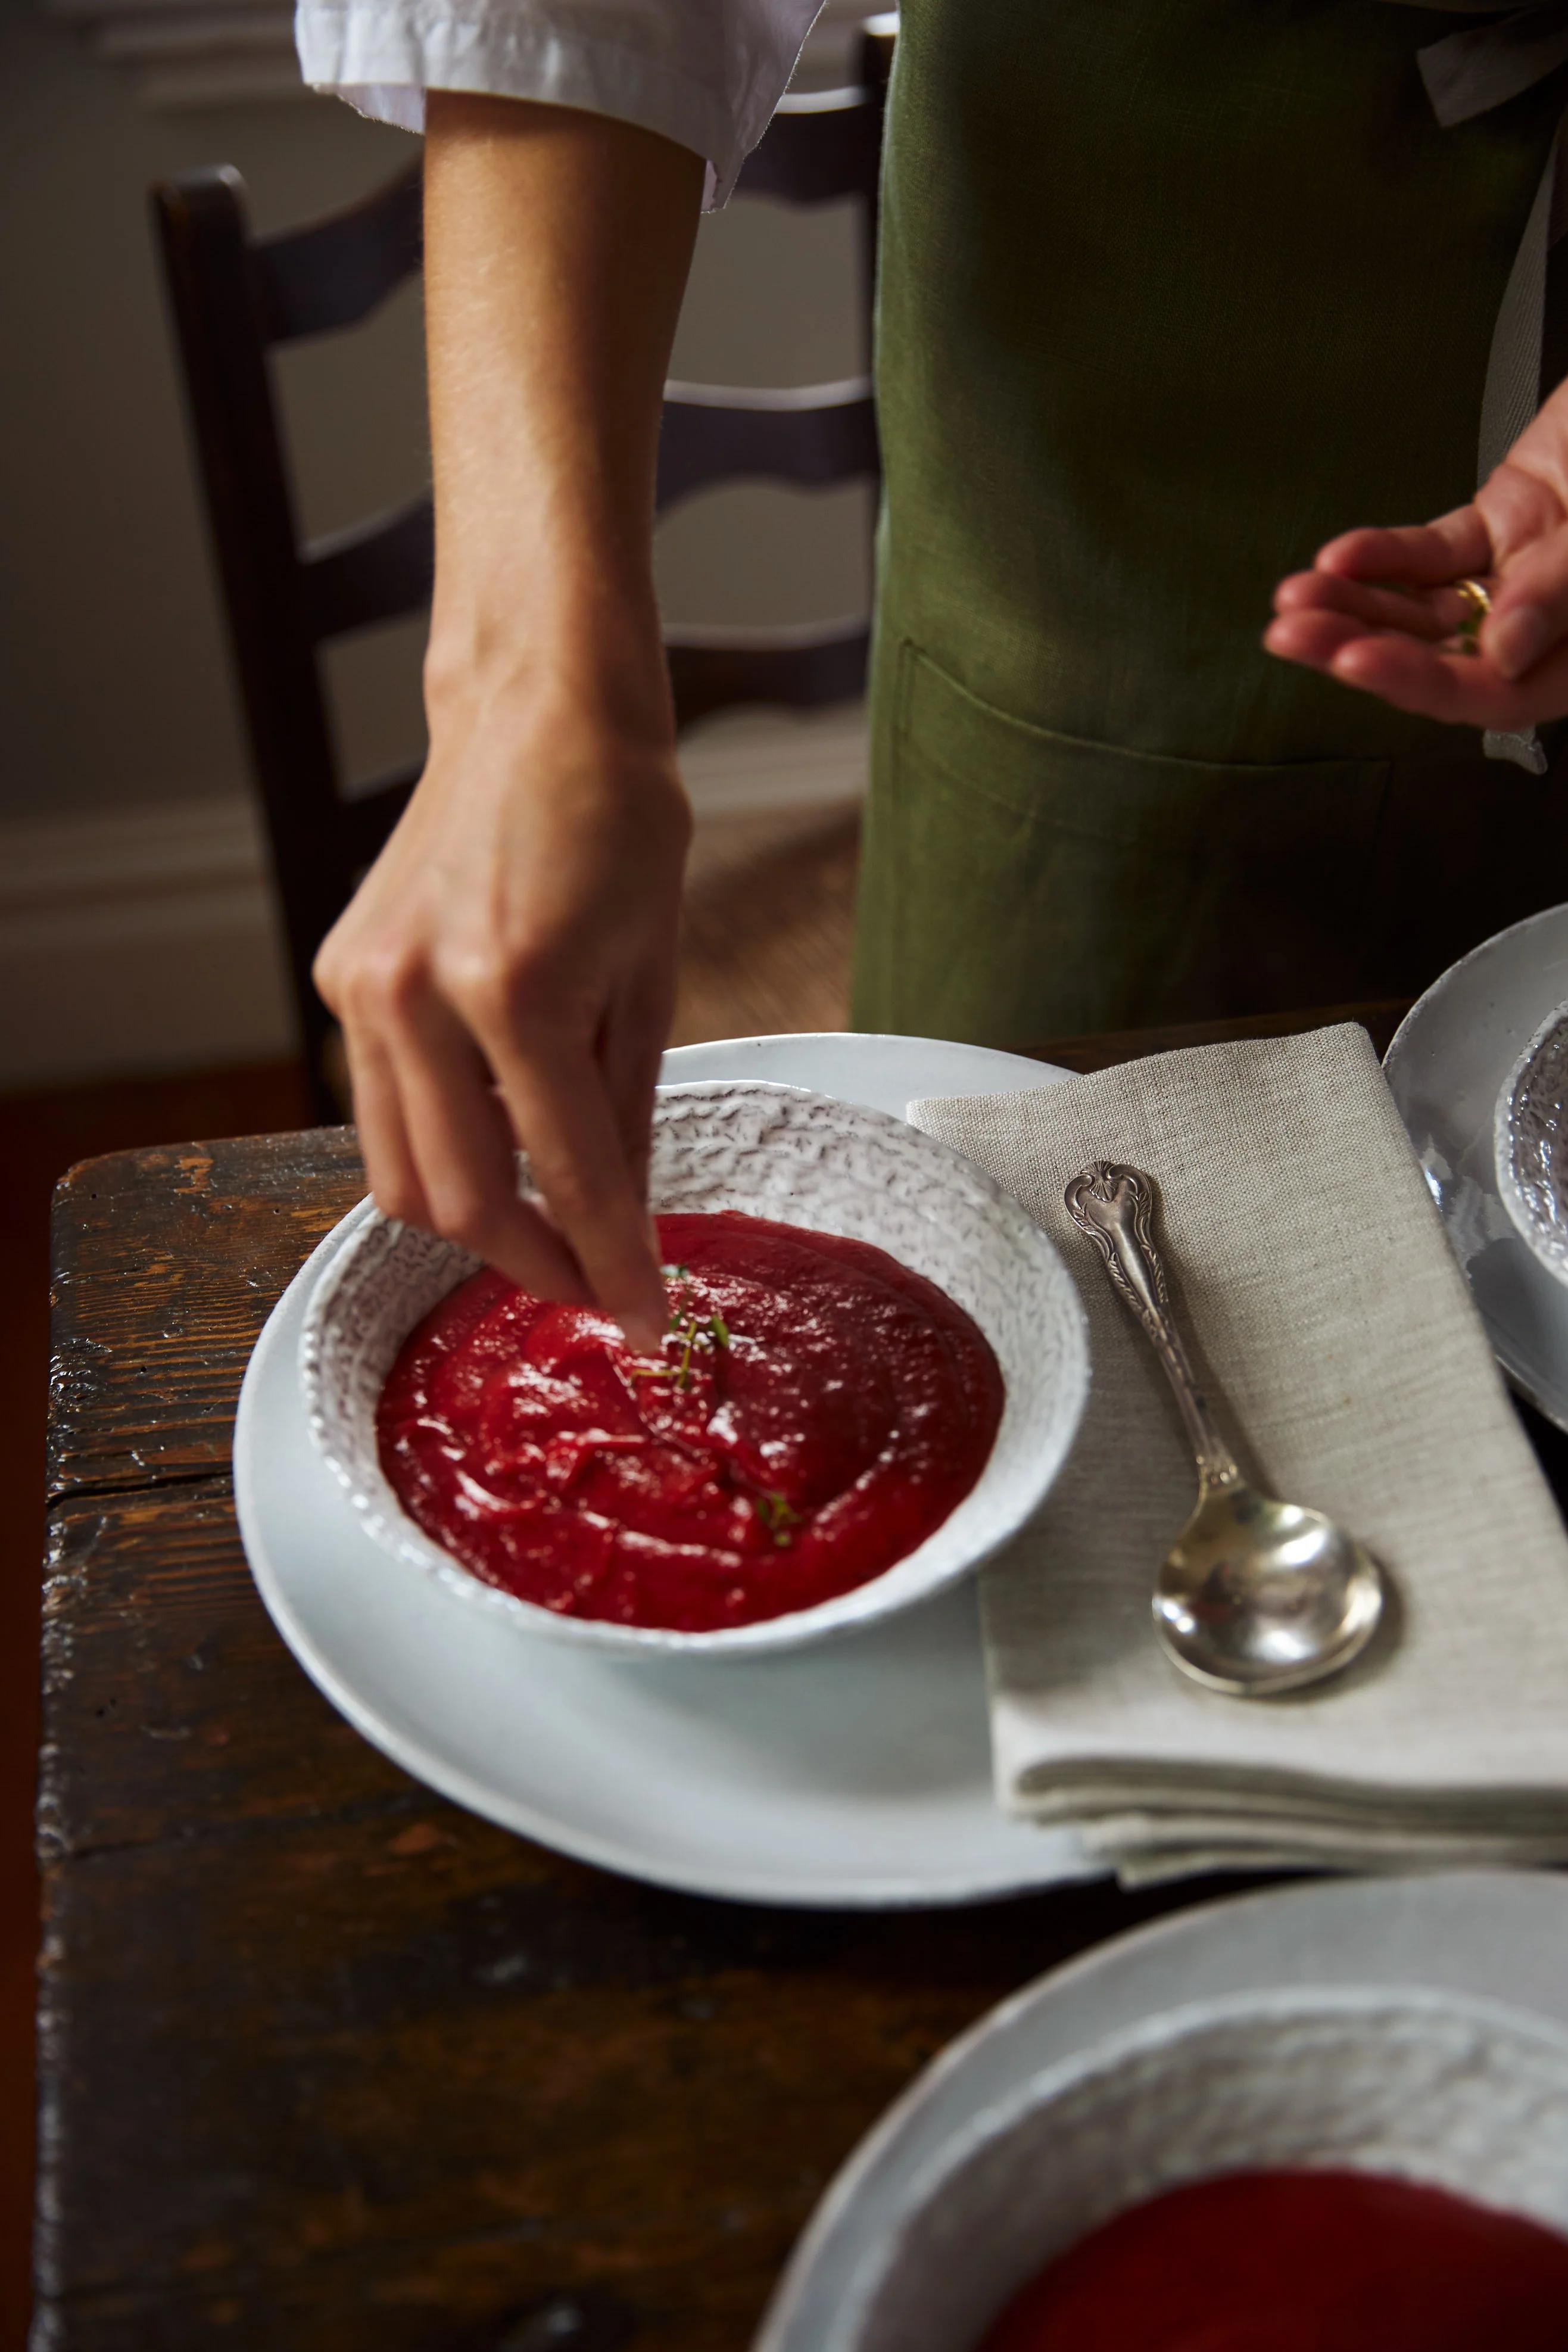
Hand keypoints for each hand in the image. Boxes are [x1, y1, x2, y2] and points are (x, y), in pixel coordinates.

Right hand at [317, 92, 704, 1351]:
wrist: (537, 715)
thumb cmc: (618, 824)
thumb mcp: (651, 975)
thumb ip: (627, 1110)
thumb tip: (624, 1222)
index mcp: (516, 991)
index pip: (569, 1175)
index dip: (611, 1260)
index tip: (643, 1313)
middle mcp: (420, 995)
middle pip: (462, 1200)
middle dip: (535, 1263)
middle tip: (597, 1284)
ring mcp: (364, 987)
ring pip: (401, 1172)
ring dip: (479, 1222)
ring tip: (554, 1228)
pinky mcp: (343, 976)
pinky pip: (381, 1109)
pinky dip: (441, 1149)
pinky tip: (502, 1141)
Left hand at [1265, 375, 1567, 728]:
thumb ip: (1567, 592)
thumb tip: (1502, 650)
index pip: (1496, 690)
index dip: (1420, 682)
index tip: (1355, 662)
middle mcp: (1553, 627)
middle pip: (1444, 657)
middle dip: (1359, 646)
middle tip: (1291, 634)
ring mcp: (1525, 578)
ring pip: (1427, 609)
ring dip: (1356, 604)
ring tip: (1293, 599)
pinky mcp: (1505, 526)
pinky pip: (1436, 555)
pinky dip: (1386, 555)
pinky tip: (1341, 556)